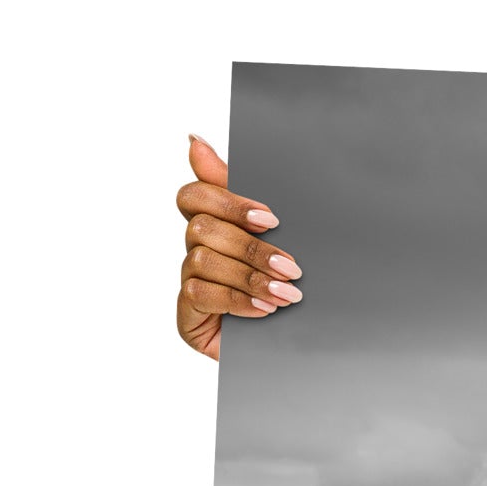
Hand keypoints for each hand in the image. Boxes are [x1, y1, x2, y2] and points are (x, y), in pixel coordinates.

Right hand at [175, 135, 302, 359]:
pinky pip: (199, 294)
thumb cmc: (289, 284)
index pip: (195, 195)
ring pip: (202, 260)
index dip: (228, 201)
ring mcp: (190, 281)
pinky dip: (237, 300)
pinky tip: (265, 310)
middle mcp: (197, 249)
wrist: (300, 345)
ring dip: (250, 277)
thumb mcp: (283, 236)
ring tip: (288, 294)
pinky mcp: (187, 314)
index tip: (270, 218)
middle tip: (293, 267)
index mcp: (217, 224)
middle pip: (202, 228)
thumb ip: (245, 192)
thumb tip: (194, 140)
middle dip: (252, 248)